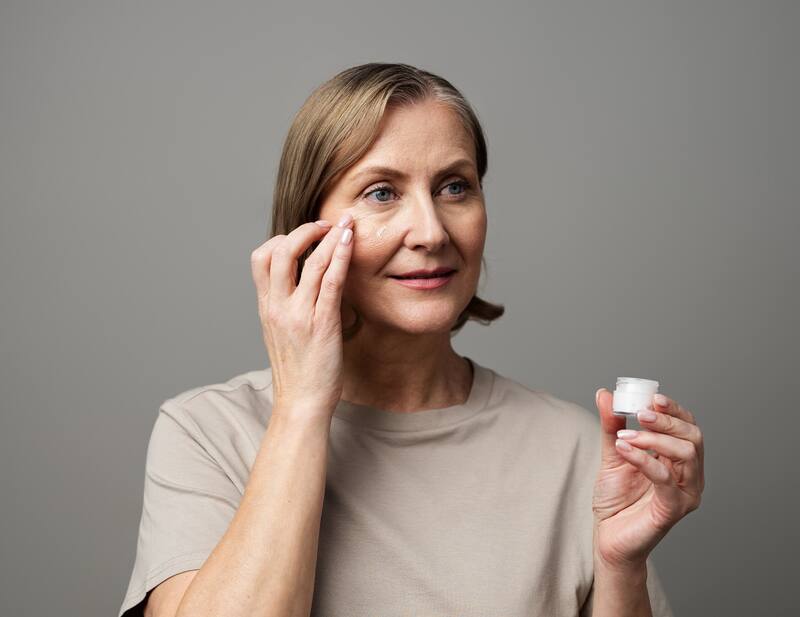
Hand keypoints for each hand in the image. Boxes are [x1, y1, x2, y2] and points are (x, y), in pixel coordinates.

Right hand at [250, 214, 353, 415]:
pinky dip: (340, 256)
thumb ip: (286, 307)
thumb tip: (302, 285)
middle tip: (326, 224)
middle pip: (281, 251)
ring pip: (310, 261)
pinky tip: (350, 242)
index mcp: (266, 308)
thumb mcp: (281, 333)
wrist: (301, 402)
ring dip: (329, 236)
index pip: (260, 258)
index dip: (280, 239)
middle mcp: (278, 307)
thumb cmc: (297, 371)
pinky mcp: (322, 323)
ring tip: (345, 224)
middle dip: (305, 230)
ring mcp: (299, 314)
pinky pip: (331, 280)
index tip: (303, 236)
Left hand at [591, 388, 704, 570]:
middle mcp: (689, 475)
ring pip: (685, 454)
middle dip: (666, 420)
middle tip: (639, 413)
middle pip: (692, 437)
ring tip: (624, 436)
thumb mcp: (613, 454)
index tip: (652, 398)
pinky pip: (665, 478)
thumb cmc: (617, 499)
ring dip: (653, 439)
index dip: (674, 410)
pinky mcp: (673, 509)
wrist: (608, 536)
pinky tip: (623, 449)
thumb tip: (605, 394)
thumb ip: (612, 425)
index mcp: (679, 460)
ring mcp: (685, 493)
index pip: (688, 426)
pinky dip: (644, 459)